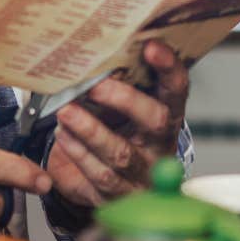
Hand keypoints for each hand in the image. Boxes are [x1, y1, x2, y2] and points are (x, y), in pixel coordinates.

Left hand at [47, 39, 189, 208]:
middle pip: (154, 120)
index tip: (150, 46)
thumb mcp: (126, 110)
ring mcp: (143, 173)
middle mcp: (161, 144)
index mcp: (168, 115)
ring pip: (121, 153)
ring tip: (66, 112)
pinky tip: (64, 136)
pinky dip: (78, 154)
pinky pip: (100, 176)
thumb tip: (91, 49)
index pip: (176, 87)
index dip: (168, 67)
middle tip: (93, 85)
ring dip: (91, 131)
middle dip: (124, 100)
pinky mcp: (120, 194)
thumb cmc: (120, 135)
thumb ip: (120, 85)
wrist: (120, 185)